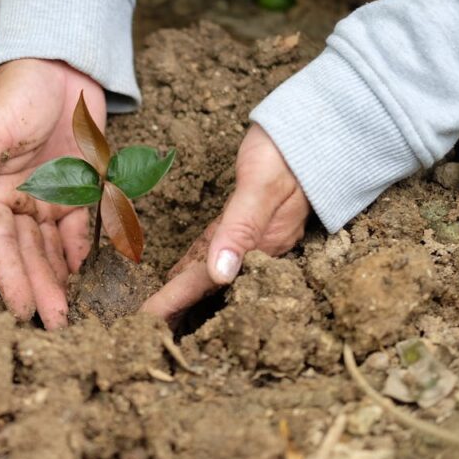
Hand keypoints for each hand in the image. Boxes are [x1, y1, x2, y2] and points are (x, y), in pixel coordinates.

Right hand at [0, 59, 105, 328]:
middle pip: (28, 252)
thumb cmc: (18, 91)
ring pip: (54, 246)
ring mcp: (51, 195)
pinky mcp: (80, 187)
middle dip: (40, 287)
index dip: (9, 276)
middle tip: (54, 325)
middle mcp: (19, 198)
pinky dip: (82, 248)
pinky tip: (85, 272)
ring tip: (69, 313)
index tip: (20, 310)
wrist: (61, 61)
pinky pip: (81, 226)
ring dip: (60, 277)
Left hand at [141, 125, 309, 321]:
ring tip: (157, 313)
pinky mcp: (247, 221)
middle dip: (176, 308)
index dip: (174, 302)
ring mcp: (253, 237)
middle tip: (143, 330)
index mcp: (259, 247)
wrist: (314, 128)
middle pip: (206, 286)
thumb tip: (220, 274)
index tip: (145, 322)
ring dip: (182, 291)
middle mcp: (256, 249)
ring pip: (208, 271)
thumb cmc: (286, 153)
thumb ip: (241, 229)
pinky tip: (179, 273)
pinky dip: (193, 264)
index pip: (206, 282)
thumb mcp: (261, 186)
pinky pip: (214, 250)